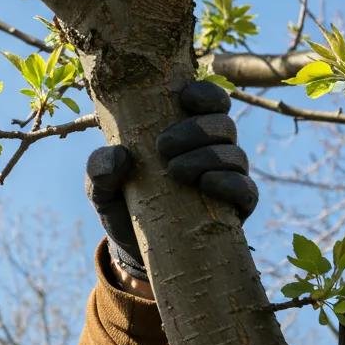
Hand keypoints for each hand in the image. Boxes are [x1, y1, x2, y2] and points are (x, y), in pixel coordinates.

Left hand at [85, 81, 258, 281]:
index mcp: (184, 130)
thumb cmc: (121, 205)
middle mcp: (211, 148)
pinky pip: (246, 189)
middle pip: (224, 123)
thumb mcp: (100, 188)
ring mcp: (227, 177)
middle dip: (196, 129)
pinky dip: (229, 183)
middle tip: (163, 147)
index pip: (208, 100)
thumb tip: (118, 156)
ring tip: (175, 171)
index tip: (185, 98)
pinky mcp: (236, 208)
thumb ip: (98, 169)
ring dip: (207, 156)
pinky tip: (206, 184)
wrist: (136, 251)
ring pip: (235, 154)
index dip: (204, 93)